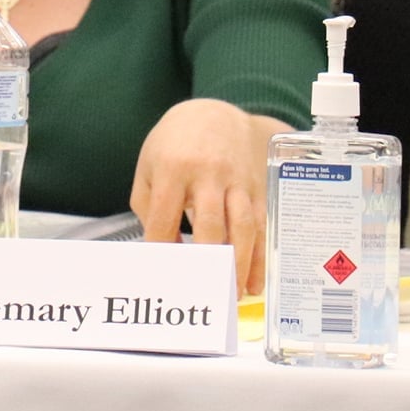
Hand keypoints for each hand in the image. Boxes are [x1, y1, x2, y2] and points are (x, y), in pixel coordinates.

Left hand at [129, 98, 286, 296]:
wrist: (214, 114)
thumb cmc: (175, 145)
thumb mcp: (149, 166)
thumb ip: (149, 207)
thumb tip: (162, 250)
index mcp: (173, 168)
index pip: (165, 218)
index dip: (163, 250)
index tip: (163, 276)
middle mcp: (207, 173)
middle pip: (209, 225)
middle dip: (207, 264)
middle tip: (203, 296)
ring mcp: (236, 180)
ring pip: (241, 227)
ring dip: (238, 265)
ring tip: (232, 295)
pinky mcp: (256, 187)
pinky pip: (260, 225)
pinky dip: (258, 257)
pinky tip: (253, 282)